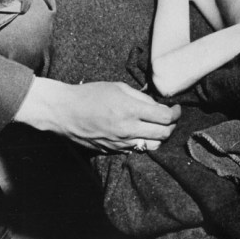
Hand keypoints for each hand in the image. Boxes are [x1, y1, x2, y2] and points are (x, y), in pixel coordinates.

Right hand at [13, 77, 181, 153]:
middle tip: (170, 118)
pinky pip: (136, 149)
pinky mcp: (112, 151)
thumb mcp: (118, 87)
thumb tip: (157, 106)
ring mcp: (120, 143)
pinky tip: (139, 132)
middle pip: (163, 134)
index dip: (175, 113)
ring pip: (152, 146)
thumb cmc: (90, 94)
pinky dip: (143, 142)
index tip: (175, 109)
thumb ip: (141, 97)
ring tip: (156, 126)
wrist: (64, 112)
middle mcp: (127, 129)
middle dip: (171, 126)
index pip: (164, 117)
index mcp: (129, 110)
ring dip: (159, 137)